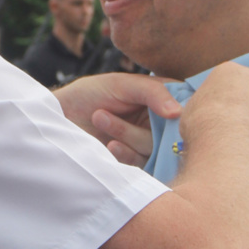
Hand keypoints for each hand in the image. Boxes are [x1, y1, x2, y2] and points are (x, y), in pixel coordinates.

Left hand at [54, 73, 181, 166]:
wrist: (61, 119)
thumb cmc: (90, 94)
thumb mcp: (121, 84)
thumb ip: (153, 93)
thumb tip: (178, 112)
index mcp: (163, 99)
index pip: (188, 106)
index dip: (183, 112)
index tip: (168, 115)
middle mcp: (160, 122)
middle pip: (172, 133)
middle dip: (140, 125)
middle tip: (104, 113)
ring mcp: (147, 143)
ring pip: (155, 149)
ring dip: (126, 135)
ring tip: (99, 117)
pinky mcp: (135, 162)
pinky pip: (143, 165)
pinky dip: (126, 154)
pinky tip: (109, 145)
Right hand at [181, 62, 248, 152]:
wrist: (225, 135)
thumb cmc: (202, 120)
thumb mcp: (191, 107)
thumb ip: (203, 105)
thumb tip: (202, 114)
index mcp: (229, 70)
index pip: (230, 83)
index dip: (225, 100)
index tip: (219, 114)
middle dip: (246, 106)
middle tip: (234, 125)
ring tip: (243, 138)